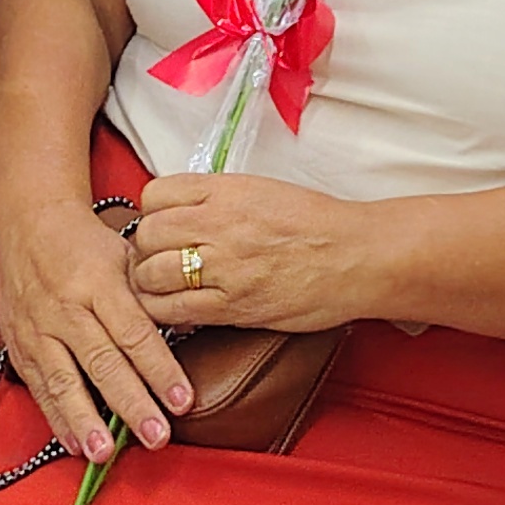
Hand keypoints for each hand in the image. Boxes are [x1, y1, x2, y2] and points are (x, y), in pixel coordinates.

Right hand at [0, 195, 193, 462]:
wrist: (28, 225)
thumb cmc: (86, 244)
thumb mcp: (125, 254)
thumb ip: (152, 295)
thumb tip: (188, 331)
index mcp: (98, 282)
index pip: (135, 333)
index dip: (160, 370)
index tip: (183, 401)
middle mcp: (66, 308)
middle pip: (102, 362)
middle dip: (130, 404)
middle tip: (155, 437)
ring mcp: (38, 329)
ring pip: (64, 381)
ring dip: (85, 420)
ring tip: (105, 453)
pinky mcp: (20, 346)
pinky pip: (39, 387)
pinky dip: (56, 418)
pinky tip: (74, 444)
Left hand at [127, 170, 369, 335]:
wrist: (357, 256)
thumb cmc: (317, 223)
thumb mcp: (261, 190)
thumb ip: (216, 198)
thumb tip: (179, 212)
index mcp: (225, 190)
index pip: (155, 195)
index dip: (153, 213)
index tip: (162, 226)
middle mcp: (218, 224)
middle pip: (147, 235)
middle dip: (146, 250)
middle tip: (159, 261)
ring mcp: (223, 267)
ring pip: (150, 275)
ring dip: (150, 284)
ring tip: (165, 288)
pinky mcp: (232, 306)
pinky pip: (173, 311)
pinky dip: (166, 313)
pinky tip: (178, 311)